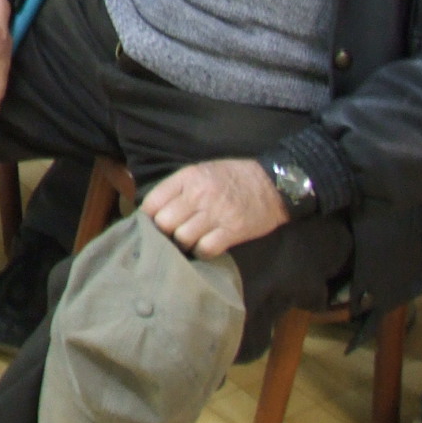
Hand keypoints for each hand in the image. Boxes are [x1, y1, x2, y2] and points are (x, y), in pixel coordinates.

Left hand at [142, 159, 288, 257]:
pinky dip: (201, 252)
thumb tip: (152, 208)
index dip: (148, 216)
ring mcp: (216, 214)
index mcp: (188, 177)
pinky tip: (204, 247)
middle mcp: (199, 195)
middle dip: (164, 232)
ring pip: (182, 238)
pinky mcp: (233, 231)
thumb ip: (177, 187)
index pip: (153, 202)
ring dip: (182, 244)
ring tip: (187, 242)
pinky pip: (205, 249)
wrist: (273, 183)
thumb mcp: (201, 170)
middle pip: (165, 223)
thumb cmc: (233, 176)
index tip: (151, 223)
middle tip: (170, 235)